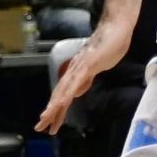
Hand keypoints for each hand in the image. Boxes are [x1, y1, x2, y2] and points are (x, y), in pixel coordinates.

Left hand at [37, 19, 133, 133]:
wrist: (116, 29)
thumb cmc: (108, 47)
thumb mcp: (95, 69)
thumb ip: (85, 81)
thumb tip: (76, 94)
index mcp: (75, 74)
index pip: (62, 95)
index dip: (54, 110)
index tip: (48, 123)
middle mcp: (72, 71)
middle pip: (58, 95)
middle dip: (49, 113)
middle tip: (40, 127)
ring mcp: (79, 68)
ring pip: (63, 91)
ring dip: (54, 106)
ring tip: (46, 119)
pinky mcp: (87, 64)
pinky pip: (75, 82)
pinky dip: (67, 93)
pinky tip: (61, 102)